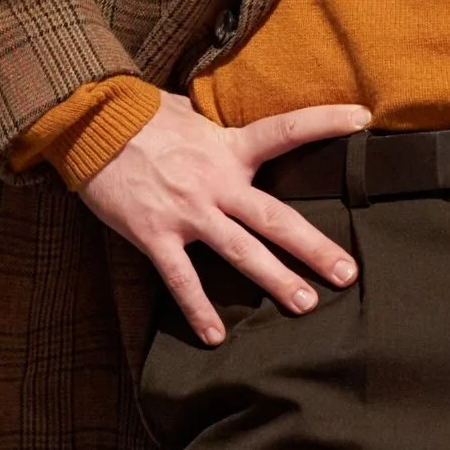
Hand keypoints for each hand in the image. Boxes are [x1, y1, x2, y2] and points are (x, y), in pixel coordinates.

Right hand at [79, 92, 370, 344]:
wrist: (87, 126)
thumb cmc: (137, 117)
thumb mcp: (183, 113)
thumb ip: (208, 125)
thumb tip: (209, 116)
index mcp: (227, 147)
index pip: (285, 130)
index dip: (324, 122)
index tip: (362, 119)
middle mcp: (215, 182)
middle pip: (275, 217)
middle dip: (313, 247)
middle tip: (347, 274)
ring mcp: (187, 212)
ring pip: (241, 251)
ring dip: (274, 280)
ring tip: (305, 305)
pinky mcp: (155, 234)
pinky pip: (182, 279)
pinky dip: (198, 309)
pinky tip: (216, 337)